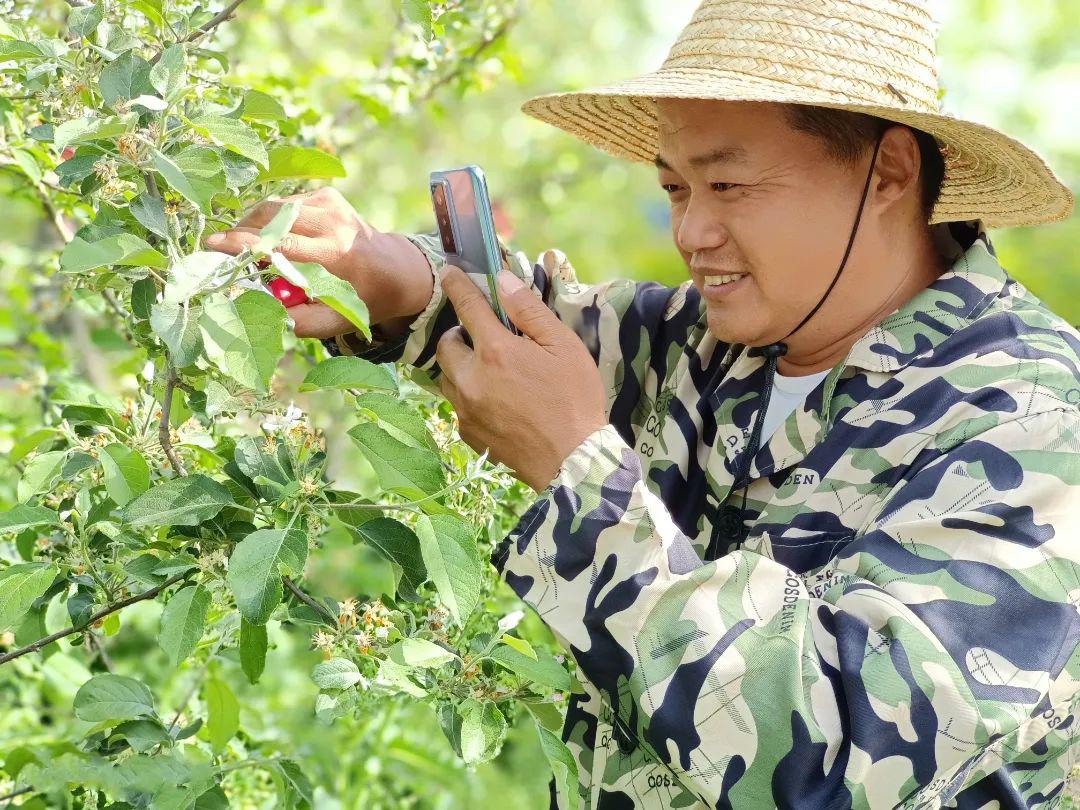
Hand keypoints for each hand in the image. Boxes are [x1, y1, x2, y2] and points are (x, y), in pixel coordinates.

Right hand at [204, 186, 432, 337]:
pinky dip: (273, 219)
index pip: (280, 244)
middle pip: (271, 218)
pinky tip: (275, 236)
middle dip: (240, 232)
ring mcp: (331, 204)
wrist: (397, 269)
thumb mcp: (337, 320)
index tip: (213, 244)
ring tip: (243, 245)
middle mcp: (333, 224)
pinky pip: (287, 204)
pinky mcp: (328, 196)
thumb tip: (257, 311)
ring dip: (253, 224)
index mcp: (336, 255)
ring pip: (275, 207)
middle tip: (222, 250)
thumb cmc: (363, 299)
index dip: (243, 244)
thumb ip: (299, 322)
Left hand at [435, 264, 607, 490]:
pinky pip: (458, 404)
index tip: (447, 272)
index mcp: (496, 351)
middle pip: (447, 344)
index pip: (467, 307)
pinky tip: (497, 401)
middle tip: (485, 338)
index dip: (456, 285)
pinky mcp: (467, 432)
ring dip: (462, 365)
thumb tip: (503, 282)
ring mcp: (465, 408)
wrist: (571, 462)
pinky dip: (469, 394)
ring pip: (447, 376)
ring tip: (490, 370)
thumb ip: (530, 312)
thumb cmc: (575, 400)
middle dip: (460, 334)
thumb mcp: (564, 347)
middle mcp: (471, 378)